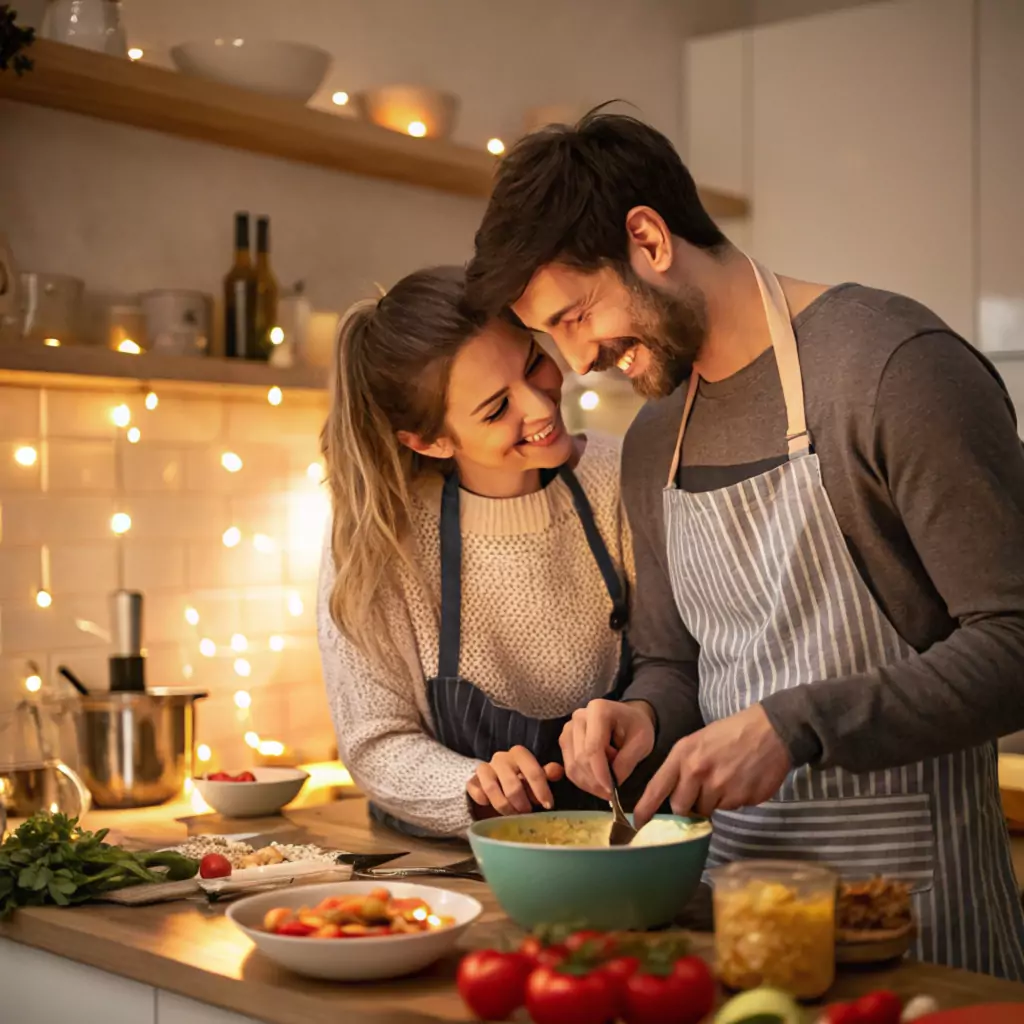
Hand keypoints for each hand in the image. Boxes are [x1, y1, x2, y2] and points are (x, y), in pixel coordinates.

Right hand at [466, 746, 564, 814]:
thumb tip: (557, 771)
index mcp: (519, 754)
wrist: (495, 784)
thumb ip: (546, 773)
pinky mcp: (472, 780)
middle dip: (522, 803)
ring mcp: (484, 768)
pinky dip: (484, 801)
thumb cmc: (520, 780)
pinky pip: (476, 791)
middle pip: (513, 784)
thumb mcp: (535, 777)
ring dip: (504, 807)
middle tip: (527, 813)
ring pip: (492, 789)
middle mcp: (501, 758)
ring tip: (512, 815)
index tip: (548, 806)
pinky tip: (490, 806)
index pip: (533, 771)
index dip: (542, 791)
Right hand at [559, 699, 656, 799]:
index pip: (593, 747)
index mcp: (598, 710)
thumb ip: (627, 761)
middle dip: (596, 780)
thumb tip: (612, 783)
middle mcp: (579, 716)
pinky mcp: (566, 740)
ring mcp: (569, 728)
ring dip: (589, 783)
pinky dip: (583, 780)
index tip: (611, 790)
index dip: (600, 772)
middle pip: (581, 758)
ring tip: (608, 782)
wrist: (627, 719)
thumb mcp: (643, 742)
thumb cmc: (636, 727)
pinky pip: (569, 768)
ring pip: (572, 766)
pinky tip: (598, 780)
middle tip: (613, 791)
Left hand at [634, 704, 790, 826]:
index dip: (645, 809)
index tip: (637, 823)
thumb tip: (673, 796)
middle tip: (701, 790)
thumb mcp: (697, 740)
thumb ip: (683, 767)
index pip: (657, 788)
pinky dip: (733, 799)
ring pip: (707, 810)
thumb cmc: (731, 733)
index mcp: (684, 754)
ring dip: (713, 801)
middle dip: (688, 804)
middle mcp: (698, 772)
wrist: (771, 730)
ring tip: (726, 778)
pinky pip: (729, 808)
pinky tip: (741, 780)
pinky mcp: (741, 798)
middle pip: (681, 807)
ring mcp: (721, 787)